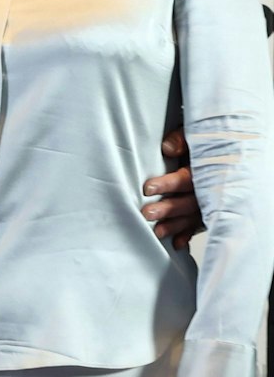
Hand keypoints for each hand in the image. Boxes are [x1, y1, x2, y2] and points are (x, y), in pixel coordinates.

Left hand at [144, 129, 203, 250]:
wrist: (229, 146)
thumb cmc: (206, 139)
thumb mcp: (196, 133)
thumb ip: (182, 140)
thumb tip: (167, 148)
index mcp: (207, 168)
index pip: (187, 178)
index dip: (168, 184)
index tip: (148, 188)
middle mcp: (212, 187)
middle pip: (190, 201)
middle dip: (168, 208)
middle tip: (146, 213)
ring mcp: (214, 200)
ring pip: (194, 216)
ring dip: (175, 225)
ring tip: (157, 232)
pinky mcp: (213, 209)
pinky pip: (201, 224)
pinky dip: (189, 234)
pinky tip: (177, 243)